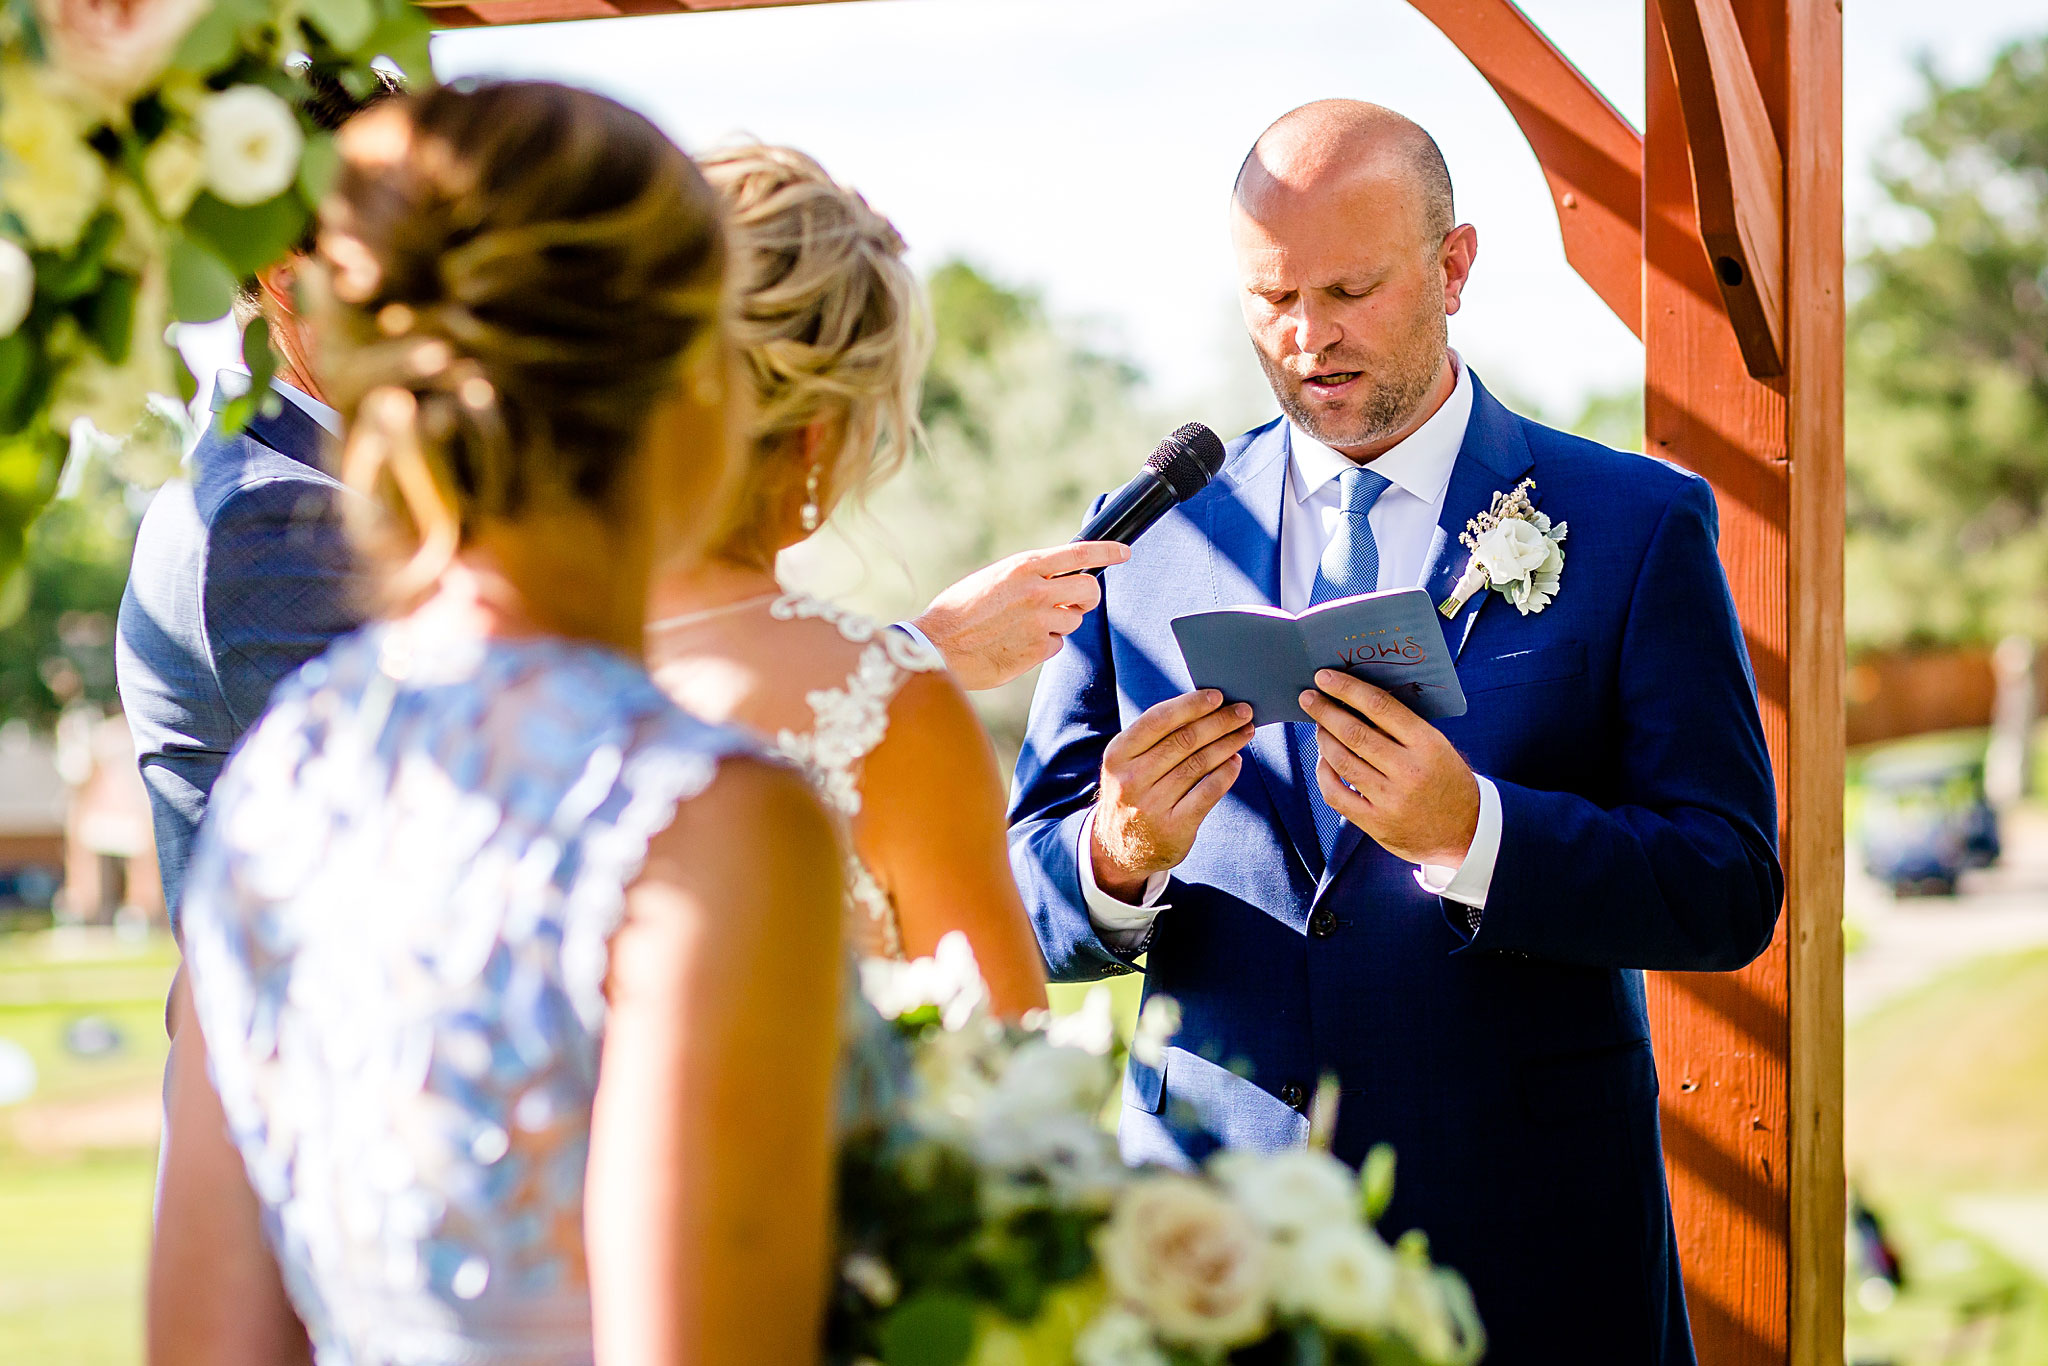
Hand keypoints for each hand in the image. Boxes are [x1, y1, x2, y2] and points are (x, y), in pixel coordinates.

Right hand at [910, 541, 1130, 689]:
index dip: (1107, 551)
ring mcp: (1039, 621)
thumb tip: (1058, 580)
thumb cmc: (961, 611)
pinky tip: (1016, 644)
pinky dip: (1042, 645)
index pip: (1079, 553)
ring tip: (1023, 626)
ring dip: (1057, 624)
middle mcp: (1037, 591)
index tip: (1124, 552)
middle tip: (1073, 603)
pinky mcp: (1037, 650)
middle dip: (1086, 598)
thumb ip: (1028, 576)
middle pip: (1089, 590)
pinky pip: (1056, 645)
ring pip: (1072, 621)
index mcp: (1024, 566)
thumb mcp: (994, 578)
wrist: (937, 645)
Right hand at [1091, 690, 1254, 898]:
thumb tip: (1204, 707)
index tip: (1217, 696)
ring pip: (1200, 763)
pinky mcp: (1175, 827)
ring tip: (1245, 732)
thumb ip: (1155, 737)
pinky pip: (1209, 792)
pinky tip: (1236, 761)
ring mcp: (1153, 805)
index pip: (1158, 720)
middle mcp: (1132, 780)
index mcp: (1118, 755)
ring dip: (1228, 743)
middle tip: (1243, 711)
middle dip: (1219, 721)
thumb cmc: (1133, 792)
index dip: (1191, 705)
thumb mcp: (1127, 763)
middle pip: (1185, 740)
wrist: (1118, 849)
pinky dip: (1226, 773)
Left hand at [1300, 670, 1478, 867]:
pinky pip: (1336, 794)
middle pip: (1355, 733)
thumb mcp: (1437, 747)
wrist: (1467, 831)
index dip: (1348, 689)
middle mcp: (1409, 771)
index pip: (1381, 706)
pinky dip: (1323, 773)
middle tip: (1307, 698)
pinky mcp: (1377, 824)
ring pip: (1342, 761)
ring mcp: (1391, 800)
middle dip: (1325, 711)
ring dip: (1324, 739)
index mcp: (1428, 744)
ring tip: (1318, 726)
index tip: (1325, 677)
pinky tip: (1323, 759)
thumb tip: (1356, 699)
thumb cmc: (1446, 780)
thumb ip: (1402, 727)